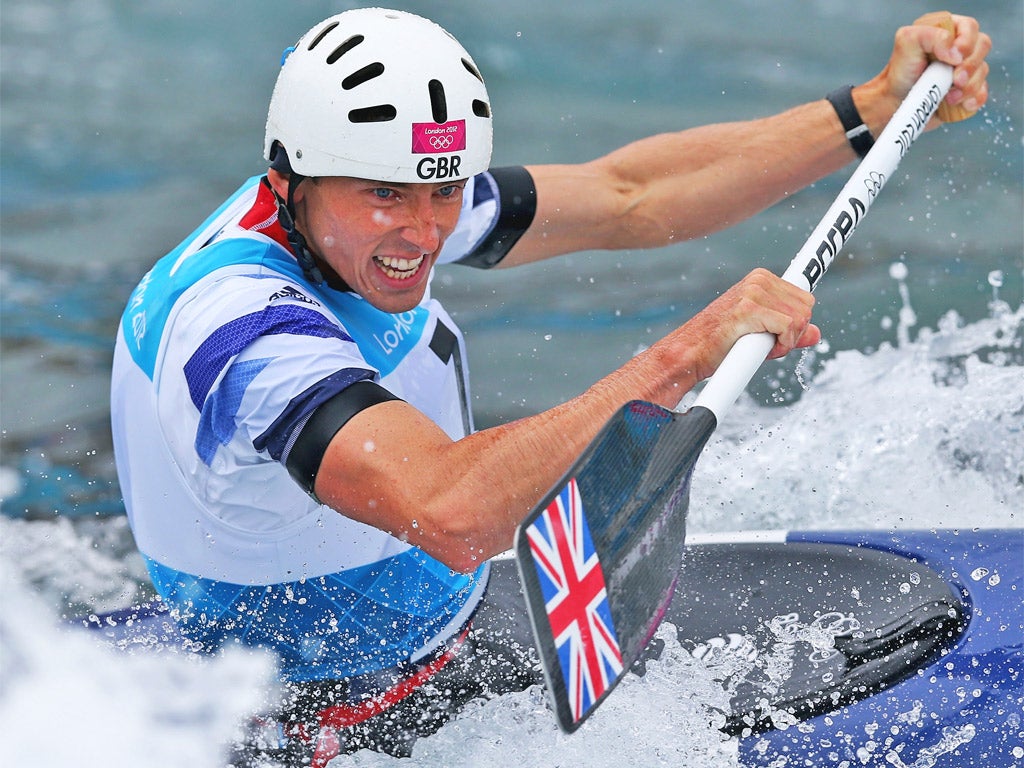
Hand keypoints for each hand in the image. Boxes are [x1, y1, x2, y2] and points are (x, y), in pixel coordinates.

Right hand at [677, 269, 820, 382]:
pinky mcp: (748, 309)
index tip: (794, 329)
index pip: (803, 297)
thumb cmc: (719, 344)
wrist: (689, 353)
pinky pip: (788, 327)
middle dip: (794, 332)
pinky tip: (760, 351)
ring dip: (787, 341)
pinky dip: (782, 345)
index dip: (801, 319)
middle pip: (807, 307)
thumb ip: (788, 330)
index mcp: (761, 279)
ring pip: (800, 318)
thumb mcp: (759, 333)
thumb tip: (816, 333)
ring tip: (760, 348)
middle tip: (768, 345)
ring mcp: (753, 292)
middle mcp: (758, 280)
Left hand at [873, 13, 990, 122]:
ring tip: (948, 96)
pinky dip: (973, 100)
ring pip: (983, 71)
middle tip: (955, 80)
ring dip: (968, 86)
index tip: (952, 59)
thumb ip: (932, 35)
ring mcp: (965, 69)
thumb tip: (956, 53)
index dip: (967, 43)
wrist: (893, 103)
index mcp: (948, 31)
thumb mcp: (907, 42)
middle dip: (970, 66)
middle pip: (983, 47)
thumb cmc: (900, 72)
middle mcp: (959, 48)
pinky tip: (957, 104)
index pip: (971, 28)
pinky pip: (982, 93)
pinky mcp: (966, 91)